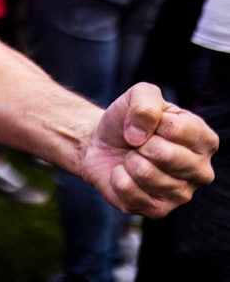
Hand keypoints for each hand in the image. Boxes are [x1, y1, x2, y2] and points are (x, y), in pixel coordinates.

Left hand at [81, 82, 217, 217]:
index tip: (149, 124)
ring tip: (133, 158)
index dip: (151, 122)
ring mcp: (181, 194)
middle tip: (138, 143)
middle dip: (140, 143)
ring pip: (144, 173)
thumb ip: (145, 102)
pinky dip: (117, 177)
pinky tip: (124, 174)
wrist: (102, 143)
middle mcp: (201, 171)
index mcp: (204, 140)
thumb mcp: (138, 95)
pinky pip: (129, 191)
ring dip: (128, 160)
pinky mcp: (157, 211)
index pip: (175, 129)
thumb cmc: (129, 120)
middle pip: (164, 155)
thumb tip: (139, 135)